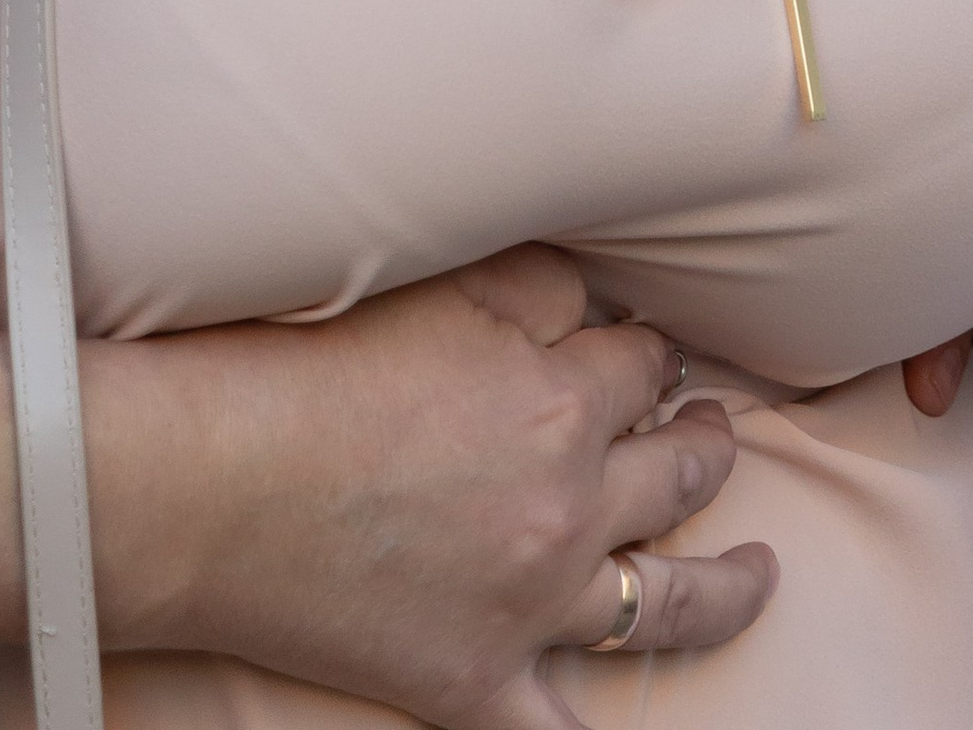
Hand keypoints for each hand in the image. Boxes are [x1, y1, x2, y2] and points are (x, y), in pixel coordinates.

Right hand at [86, 244, 773, 728]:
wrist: (212, 483)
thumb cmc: (310, 367)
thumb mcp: (443, 286)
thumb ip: (538, 287)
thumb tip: (596, 296)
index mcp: (563, 401)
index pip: (648, 367)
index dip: (651, 358)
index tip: (648, 356)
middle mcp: (569, 507)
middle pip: (679, 474)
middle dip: (705, 446)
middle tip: (711, 434)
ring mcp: (531, 606)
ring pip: (668, 604)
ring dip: (726, 585)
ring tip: (760, 571)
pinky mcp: (475, 683)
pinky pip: (558, 728)